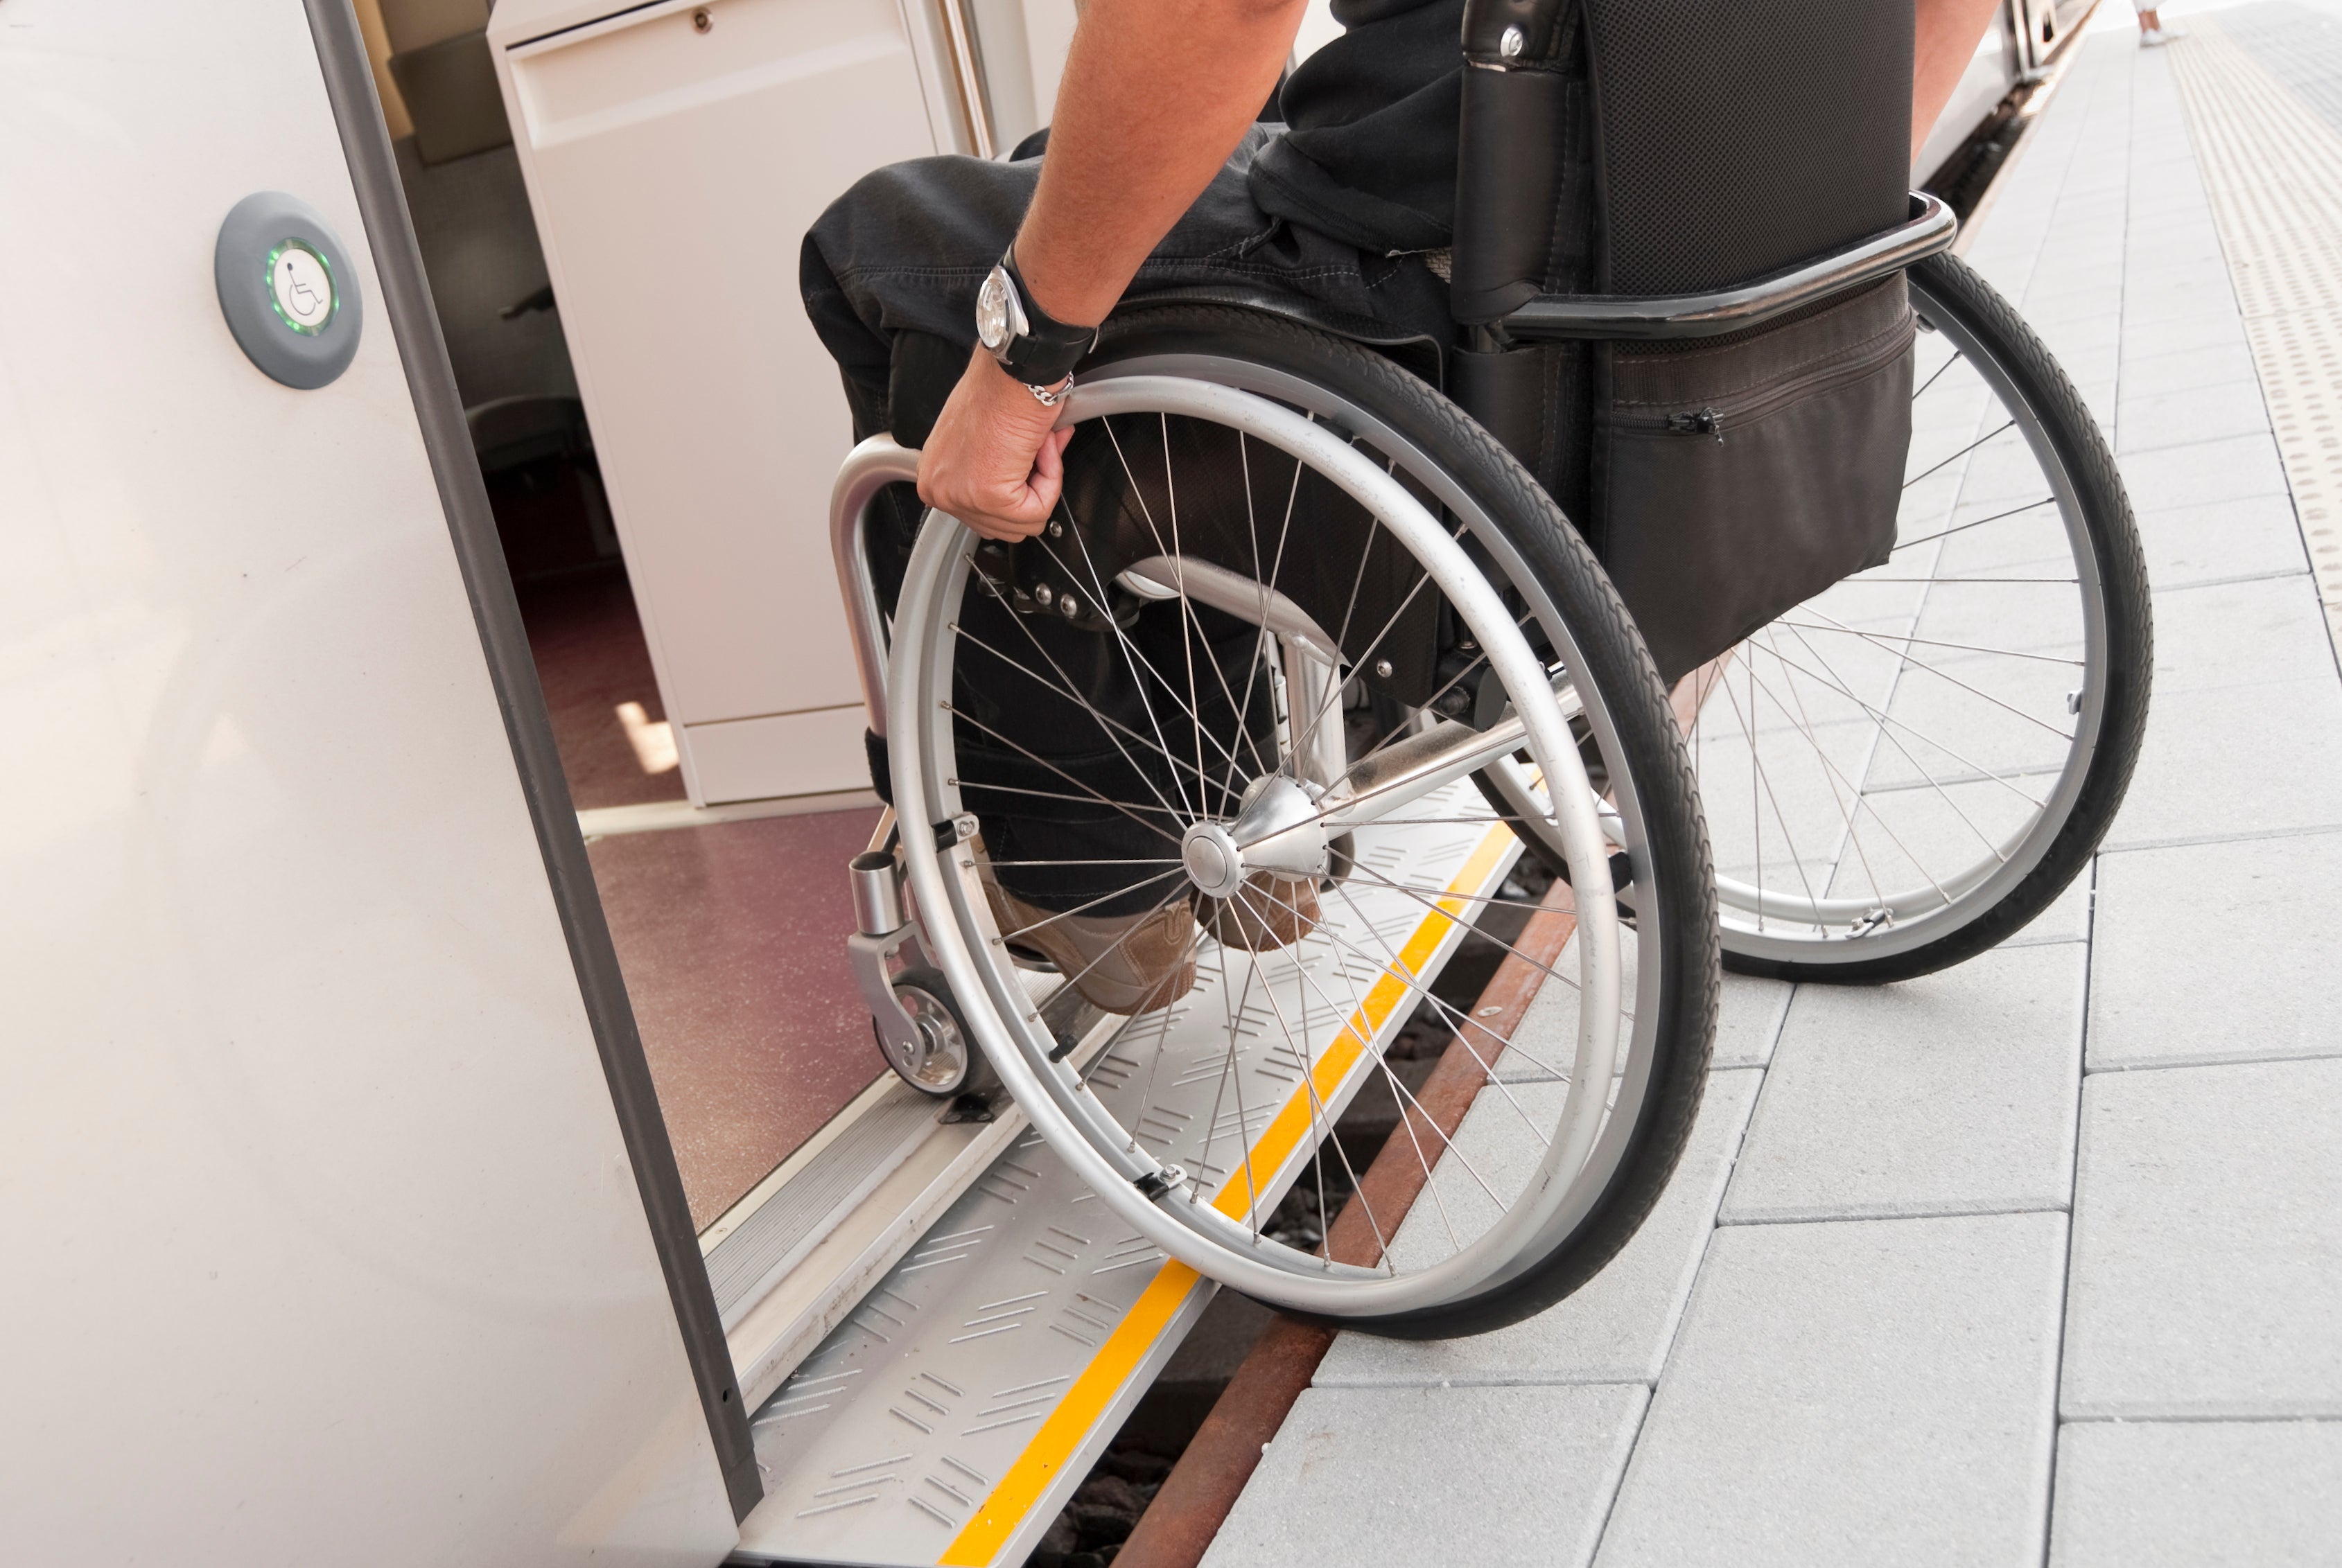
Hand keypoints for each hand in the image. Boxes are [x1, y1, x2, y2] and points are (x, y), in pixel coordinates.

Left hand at [917, 346, 1076, 541]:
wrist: (1016, 369)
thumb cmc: (1001, 387)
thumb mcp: (982, 437)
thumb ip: (995, 468)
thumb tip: (1025, 479)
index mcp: (933, 475)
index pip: (981, 513)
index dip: (1014, 485)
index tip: (1023, 453)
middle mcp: (938, 490)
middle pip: (1000, 526)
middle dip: (1028, 489)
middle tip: (1034, 448)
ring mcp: (960, 497)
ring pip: (1021, 524)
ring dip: (1041, 484)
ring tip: (1035, 446)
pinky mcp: (988, 497)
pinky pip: (1036, 512)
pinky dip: (1050, 482)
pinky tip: (1039, 449)